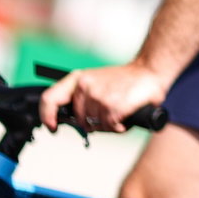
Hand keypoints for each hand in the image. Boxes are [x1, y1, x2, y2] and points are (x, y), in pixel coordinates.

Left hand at [39, 60, 168, 133]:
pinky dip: (119, 126)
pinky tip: (125, 117)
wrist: (150, 70)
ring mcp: (99, 96)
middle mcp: (86, 86)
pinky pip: (110, 126)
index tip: (53, 127)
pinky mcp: (113, 105)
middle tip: (109, 115)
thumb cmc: (125, 80)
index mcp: (79, 79)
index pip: (50, 99)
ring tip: (120, 112)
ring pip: (96, 125)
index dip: (48, 117)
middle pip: (81, 120)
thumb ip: (82, 98)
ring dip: (109, 124)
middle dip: (95, 123)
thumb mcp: (97, 82)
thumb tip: (69, 120)